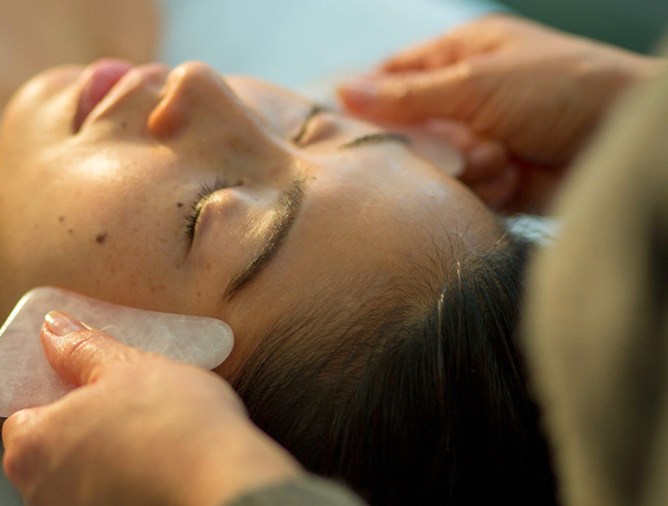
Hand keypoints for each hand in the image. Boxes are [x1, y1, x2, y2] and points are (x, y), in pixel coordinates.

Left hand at [1, 311, 302, 505]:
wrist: (227, 487)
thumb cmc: (173, 425)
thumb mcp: (127, 367)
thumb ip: (82, 350)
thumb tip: (55, 329)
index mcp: (31, 450)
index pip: (24, 415)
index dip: (58, 395)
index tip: (90, 379)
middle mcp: (41, 495)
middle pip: (54, 450)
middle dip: (84, 426)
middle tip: (128, 401)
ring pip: (85, 477)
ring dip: (109, 456)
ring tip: (155, 433)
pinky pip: (112, 494)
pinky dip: (131, 481)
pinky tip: (164, 463)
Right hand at [339, 14, 660, 211]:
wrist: (623, 143)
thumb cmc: (563, 90)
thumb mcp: (476, 83)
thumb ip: (406, 96)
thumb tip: (344, 91)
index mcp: (463, 55)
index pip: (394, 75)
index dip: (368, 99)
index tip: (346, 125)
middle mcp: (469, 97)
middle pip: (411, 129)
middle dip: (430, 142)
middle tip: (453, 143)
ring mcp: (485, 139)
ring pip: (437, 166)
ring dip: (465, 167)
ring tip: (500, 158)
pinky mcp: (499, 180)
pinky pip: (464, 192)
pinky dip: (485, 188)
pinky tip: (513, 177)